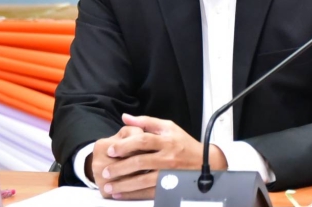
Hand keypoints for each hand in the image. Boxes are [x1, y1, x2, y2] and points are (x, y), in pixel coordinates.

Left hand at [99, 114, 227, 200]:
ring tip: (108, 186)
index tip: (112, 150)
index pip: (143, 141)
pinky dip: (133, 194)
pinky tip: (121, 194)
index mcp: (166, 140)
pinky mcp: (169, 186)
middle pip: (140, 162)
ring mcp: (169, 173)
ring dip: (123, 184)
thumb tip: (125, 118)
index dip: (125, 145)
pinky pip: (149, 192)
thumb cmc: (183, 143)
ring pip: (143, 180)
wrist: (205, 162)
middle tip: (106, 171)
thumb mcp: (168, 127)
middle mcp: (167, 156)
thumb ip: (145, 122)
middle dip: (120, 168)